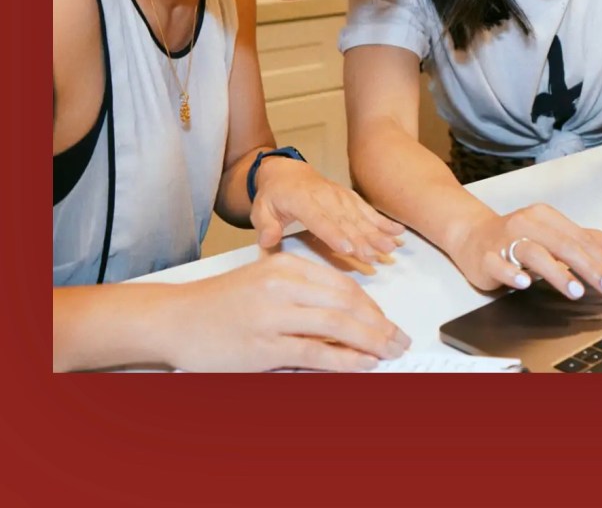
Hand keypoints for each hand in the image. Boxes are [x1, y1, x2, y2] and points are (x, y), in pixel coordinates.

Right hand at [162, 252, 410, 371]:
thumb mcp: (263, 280)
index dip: (371, 305)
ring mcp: (273, 316)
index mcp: (284, 264)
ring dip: (371, 341)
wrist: (175, 318)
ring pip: (337, 326)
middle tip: (399, 338)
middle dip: (379, 323)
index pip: (341, 283)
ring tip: (390, 352)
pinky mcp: (264, 347)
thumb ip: (301, 292)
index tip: (386, 321)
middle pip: (347, 303)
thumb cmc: (218, 302)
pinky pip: (315, 353)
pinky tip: (364, 364)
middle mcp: (282, 285)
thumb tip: (345, 315)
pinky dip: (345, 361)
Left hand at [251, 157, 403, 261]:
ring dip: (378, 232)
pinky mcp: (349, 198)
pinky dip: (383, 221)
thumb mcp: (260, 209)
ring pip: (360, 216)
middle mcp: (324, 196)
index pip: (320, 219)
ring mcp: (339, 196)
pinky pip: (367, 210)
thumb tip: (268, 240)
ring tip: (392, 247)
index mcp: (302, 199)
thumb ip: (264, 225)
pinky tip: (397, 232)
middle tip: (379, 254)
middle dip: (364, 238)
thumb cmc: (273, 195)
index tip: (349, 249)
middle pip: (346, 220)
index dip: (335, 234)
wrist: (286, 172)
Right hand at [450, 203, 601, 298]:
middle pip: (562, 244)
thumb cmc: (516, 236)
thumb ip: (583, 240)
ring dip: (557, 272)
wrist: (471, 235)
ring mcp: (504, 240)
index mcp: (544, 216)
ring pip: (534, 253)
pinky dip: (513, 274)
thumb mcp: (551, 234)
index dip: (601, 258)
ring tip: (576, 292)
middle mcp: (525, 223)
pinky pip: (500, 265)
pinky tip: (525, 284)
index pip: (579, 237)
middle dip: (588, 267)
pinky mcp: (486, 257)